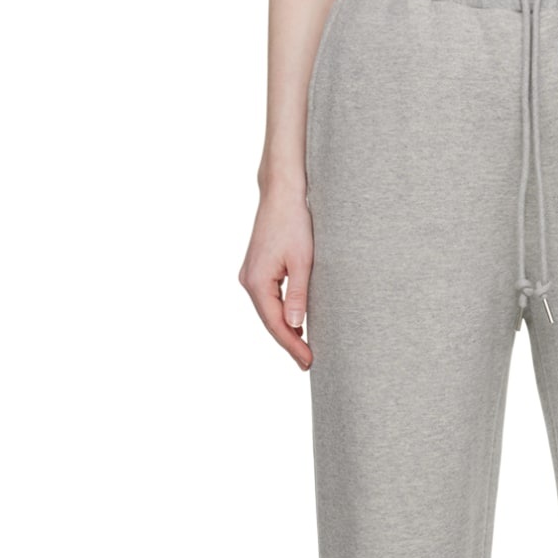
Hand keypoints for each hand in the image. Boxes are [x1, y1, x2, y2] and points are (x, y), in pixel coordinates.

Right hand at [239, 183, 314, 370]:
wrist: (282, 194)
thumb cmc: (295, 223)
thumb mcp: (303, 262)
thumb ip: (298, 295)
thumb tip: (294, 326)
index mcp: (257, 282)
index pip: (276, 324)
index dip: (292, 346)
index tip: (309, 362)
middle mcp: (248, 280)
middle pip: (269, 321)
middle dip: (289, 343)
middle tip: (308, 363)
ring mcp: (250, 275)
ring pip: (268, 312)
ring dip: (285, 331)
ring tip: (303, 351)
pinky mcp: (257, 269)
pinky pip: (268, 300)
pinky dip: (280, 315)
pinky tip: (295, 326)